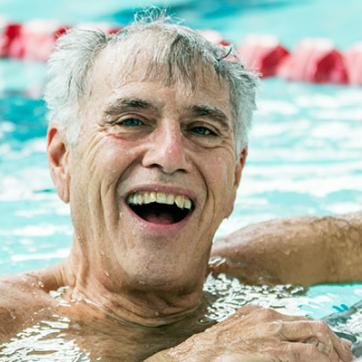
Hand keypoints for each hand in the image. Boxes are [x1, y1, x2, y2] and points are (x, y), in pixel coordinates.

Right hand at [158, 305, 352, 361]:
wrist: (196, 354)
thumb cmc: (214, 347)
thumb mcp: (237, 331)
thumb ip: (258, 330)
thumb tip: (281, 339)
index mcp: (260, 312)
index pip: (301, 319)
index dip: (321, 335)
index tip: (331, 349)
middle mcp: (268, 316)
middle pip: (313, 323)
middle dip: (333, 342)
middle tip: (343, 358)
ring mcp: (271, 331)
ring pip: (316, 334)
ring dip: (332, 351)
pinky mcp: (271, 348)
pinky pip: (307, 353)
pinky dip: (322, 360)